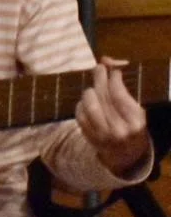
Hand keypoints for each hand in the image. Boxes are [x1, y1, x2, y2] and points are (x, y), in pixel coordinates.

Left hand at [77, 56, 150, 178]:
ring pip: (90, 104)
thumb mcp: (135, 110)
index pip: (118, 94)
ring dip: (90, 92)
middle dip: (100, 79)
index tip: (110, 68)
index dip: (112, 78)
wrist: (126, 155)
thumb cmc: (132, 126)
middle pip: (103, 97)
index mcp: (135, 122)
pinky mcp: (89, 137)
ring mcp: (103, 135)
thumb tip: (107, 61)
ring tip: (94, 89)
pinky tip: (86, 103)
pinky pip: (80, 114)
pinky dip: (81, 105)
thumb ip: (122, 88)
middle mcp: (120, 130)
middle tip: (99, 67)